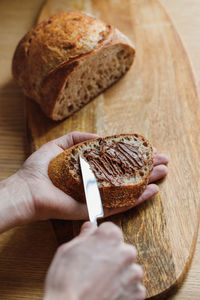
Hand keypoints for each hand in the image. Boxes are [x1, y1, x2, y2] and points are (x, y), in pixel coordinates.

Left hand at [15, 131, 168, 222]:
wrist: (27, 190)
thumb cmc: (40, 168)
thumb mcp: (59, 145)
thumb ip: (78, 138)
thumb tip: (100, 137)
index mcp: (89, 168)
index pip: (117, 161)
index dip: (133, 155)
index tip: (149, 149)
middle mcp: (96, 183)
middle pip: (126, 175)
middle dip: (146, 168)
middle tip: (164, 161)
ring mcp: (97, 197)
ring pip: (128, 190)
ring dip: (147, 182)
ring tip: (163, 173)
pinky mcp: (95, 209)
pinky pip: (119, 205)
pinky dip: (136, 199)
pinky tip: (151, 191)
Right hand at [44, 221, 145, 299]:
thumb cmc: (65, 281)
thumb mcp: (68, 249)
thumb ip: (84, 235)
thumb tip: (90, 228)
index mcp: (110, 236)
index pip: (109, 229)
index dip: (99, 238)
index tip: (94, 245)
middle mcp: (126, 251)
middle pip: (120, 248)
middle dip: (110, 255)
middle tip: (94, 267)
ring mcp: (133, 273)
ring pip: (127, 267)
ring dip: (118, 273)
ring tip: (100, 282)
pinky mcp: (137, 292)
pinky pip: (132, 286)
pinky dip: (123, 289)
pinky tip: (107, 292)